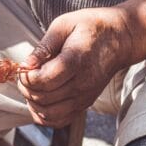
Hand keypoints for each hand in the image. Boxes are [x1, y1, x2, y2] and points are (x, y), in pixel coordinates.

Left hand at [18, 7, 135, 127]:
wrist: (121, 38)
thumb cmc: (91, 28)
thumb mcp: (64, 25)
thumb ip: (44, 46)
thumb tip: (26, 64)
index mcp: (75, 61)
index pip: (44, 80)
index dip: (27, 77)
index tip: (24, 67)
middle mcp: (81, 83)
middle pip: (43, 98)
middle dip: (26, 88)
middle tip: (25, 76)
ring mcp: (84, 96)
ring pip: (49, 113)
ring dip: (33, 103)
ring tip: (32, 88)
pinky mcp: (84, 104)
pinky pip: (59, 121)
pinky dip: (44, 116)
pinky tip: (40, 101)